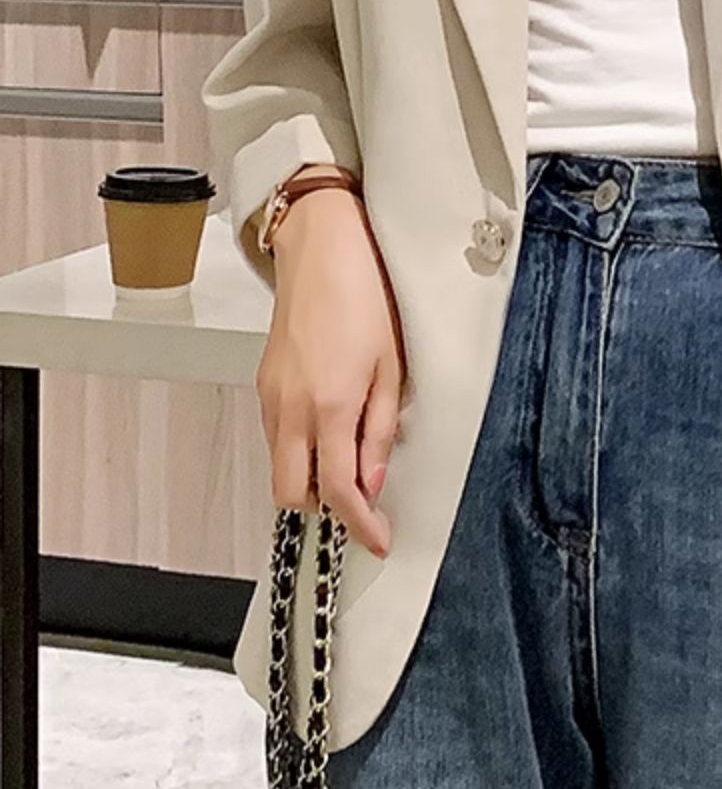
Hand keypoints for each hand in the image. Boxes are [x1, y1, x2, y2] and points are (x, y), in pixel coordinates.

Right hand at [255, 189, 406, 557]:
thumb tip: (374, 480)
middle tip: (362, 502)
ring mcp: (271, 397)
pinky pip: (275, 438)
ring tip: (350, 459)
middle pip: (292, 494)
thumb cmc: (366, 295)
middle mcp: (291, 409)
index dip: (360, 524)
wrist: (323, 250)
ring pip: (279, 467)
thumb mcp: (392, 366)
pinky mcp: (263, 385)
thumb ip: (381, 428)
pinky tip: (329, 430)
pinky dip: (299, 449)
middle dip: (325, 509)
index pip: (339, 490)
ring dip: (310, 477)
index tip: (379, 539)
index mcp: (330, 405)